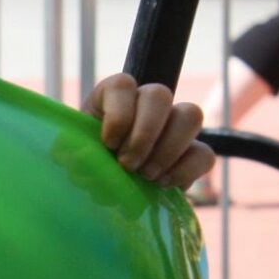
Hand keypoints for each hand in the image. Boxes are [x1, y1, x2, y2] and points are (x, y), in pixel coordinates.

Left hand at [83, 73, 214, 188]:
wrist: (108, 193)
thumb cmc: (86, 166)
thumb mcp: (73, 157)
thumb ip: (74, 152)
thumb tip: (81, 154)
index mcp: (112, 96)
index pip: (123, 85)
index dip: (119, 115)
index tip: (108, 144)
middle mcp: (146, 103)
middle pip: (160, 94)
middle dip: (144, 134)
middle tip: (127, 165)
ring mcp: (174, 126)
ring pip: (191, 115)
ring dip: (167, 150)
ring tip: (146, 176)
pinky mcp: (193, 153)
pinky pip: (205, 154)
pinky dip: (185, 171)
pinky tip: (164, 185)